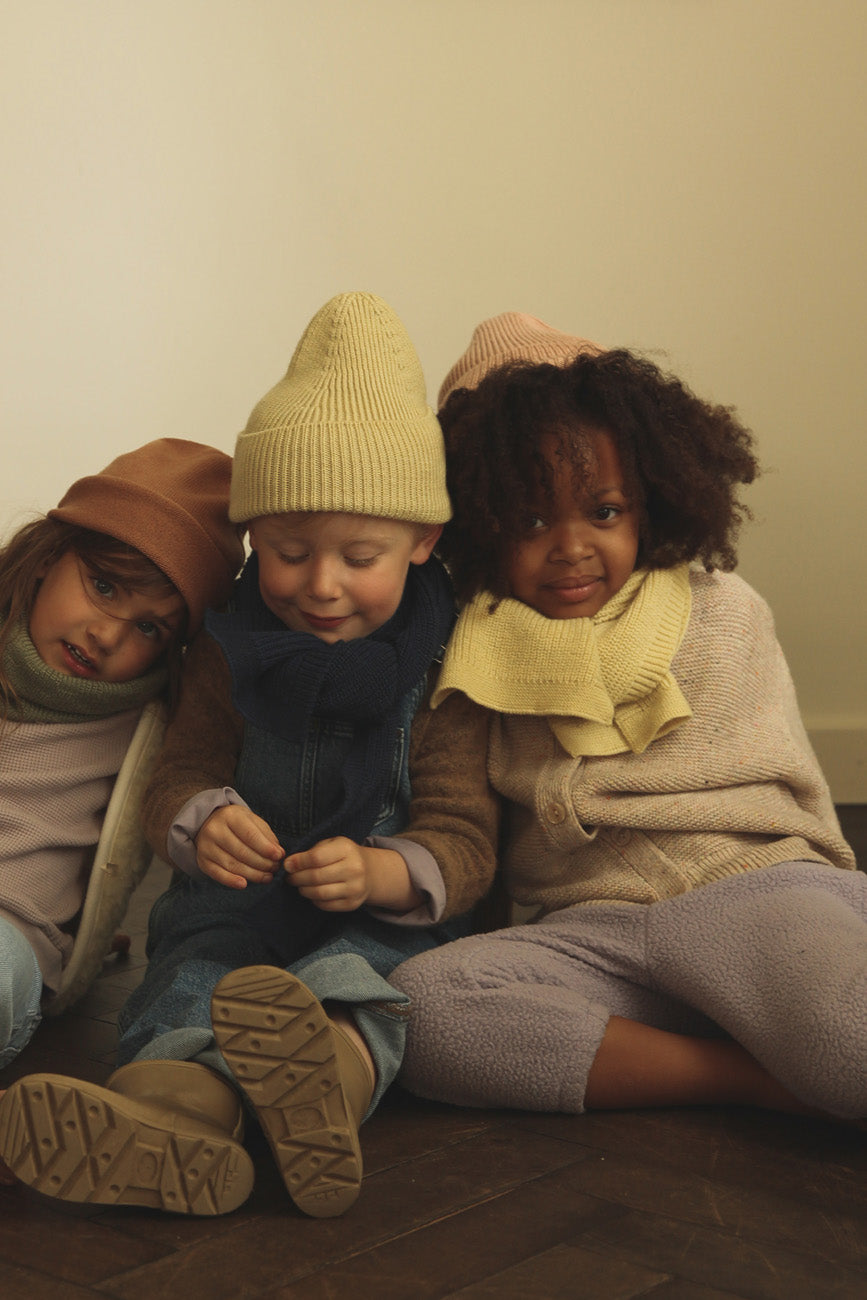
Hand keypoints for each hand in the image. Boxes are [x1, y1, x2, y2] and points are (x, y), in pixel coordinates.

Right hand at [196, 804, 283, 888]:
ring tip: (267, 877)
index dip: (265, 848)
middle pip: (242, 852)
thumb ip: (266, 836)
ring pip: (232, 865)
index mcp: (230, 816)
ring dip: (252, 874)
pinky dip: (231, 881)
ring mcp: (206, 846)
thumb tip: (279, 854)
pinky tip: (244, 884)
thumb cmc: (237, 823)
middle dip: (262, 863)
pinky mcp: (202, 861)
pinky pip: (218, 874)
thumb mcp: (252, 821)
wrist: (209, 823)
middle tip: (275, 868)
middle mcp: (215, 830)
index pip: (250, 835)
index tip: (279, 856)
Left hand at [284, 837, 419, 912]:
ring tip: (300, 885)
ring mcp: (355, 888)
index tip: (287, 865)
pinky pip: (325, 905)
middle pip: (316, 877)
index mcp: (347, 849)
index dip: (298, 862)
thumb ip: (312, 852)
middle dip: (297, 878)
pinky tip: (312, 893)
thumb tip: (289, 865)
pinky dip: (314, 900)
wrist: (370, 872)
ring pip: (319, 893)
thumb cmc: (344, 855)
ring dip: (304, 890)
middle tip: (290, 878)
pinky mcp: (352, 904)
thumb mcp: (332, 845)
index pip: (316, 858)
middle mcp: (354, 869)